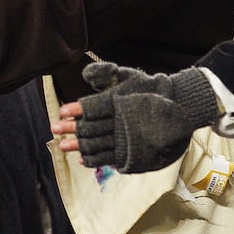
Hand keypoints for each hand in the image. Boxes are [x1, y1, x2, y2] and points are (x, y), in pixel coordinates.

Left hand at [53, 61, 220, 171]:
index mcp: (121, 102)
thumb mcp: (127, 76)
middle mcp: (124, 122)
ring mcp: (130, 140)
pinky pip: (111, 159)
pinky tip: (82, 159)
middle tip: (54, 129)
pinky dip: (95, 160)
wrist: (180, 108)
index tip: (62, 112)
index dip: (76, 110)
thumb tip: (84, 74)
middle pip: (92, 127)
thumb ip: (104, 73)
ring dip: (79, 146)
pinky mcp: (135, 154)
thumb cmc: (147, 89)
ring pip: (98, 145)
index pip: (94, 107)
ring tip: (63, 145)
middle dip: (71, 129)